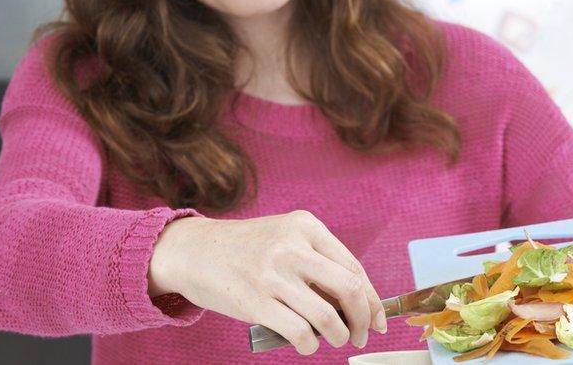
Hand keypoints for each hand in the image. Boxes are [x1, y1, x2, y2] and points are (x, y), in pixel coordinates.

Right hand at [147, 210, 386, 354]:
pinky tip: (307, 344)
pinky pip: (299, 332)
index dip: (371, 298)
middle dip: (363, 319)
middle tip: (361, 334)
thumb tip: (356, 302)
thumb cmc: (245, 249)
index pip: (353, 267)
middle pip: (349, 289)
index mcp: (305, 226)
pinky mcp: (255, 300)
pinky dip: (310, 345)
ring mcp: (273, 274)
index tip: (378, 318)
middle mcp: (292, 246)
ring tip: (335, 340)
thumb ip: (316, 261)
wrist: (193, 250)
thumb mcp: (284, 238)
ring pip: (327, 316)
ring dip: (339, 335)